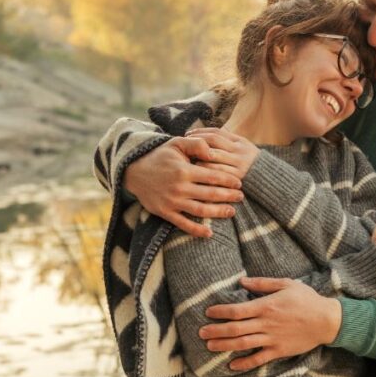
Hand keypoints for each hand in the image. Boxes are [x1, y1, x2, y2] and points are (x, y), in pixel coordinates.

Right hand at [123, 136, 244, 237]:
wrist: (134, 171)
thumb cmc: (159, 156)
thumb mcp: (176, 143)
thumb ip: (196, 144)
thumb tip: (213, 152)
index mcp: (184, 170)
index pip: (213, 176)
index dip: (228, 180)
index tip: (239, 182)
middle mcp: (179, 187)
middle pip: (210, 195)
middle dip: (229, 196)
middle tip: (241, 197)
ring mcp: (172, 202)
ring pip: (201, 210)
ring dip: (219, 212)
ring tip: (231, 211)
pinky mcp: (165, 212)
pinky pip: (183, 224)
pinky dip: (197, 230)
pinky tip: (210, 233)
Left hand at [184, 127, 259, 178]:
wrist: (269, 181)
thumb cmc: (249, 164)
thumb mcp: (242, 149)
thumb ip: (228, 141)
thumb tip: (206, 134)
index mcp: (240, 141)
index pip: (216, 132)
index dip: (200, 132)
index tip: (188, 134)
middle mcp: (239, 151)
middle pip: (212, 141)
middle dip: (196, 142)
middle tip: (184, 146)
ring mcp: (238, 164)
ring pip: (212, 156)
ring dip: (198, 156)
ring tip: (188, 158)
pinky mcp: (236, 178)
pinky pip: (216, 172)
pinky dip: (204, 170)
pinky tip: (196, 172)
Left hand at [200, 277, 341, 370]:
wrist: (327, 320)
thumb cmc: (306, 300)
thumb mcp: (286, 284)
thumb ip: (263, 283)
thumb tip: (242, 281)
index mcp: (266, 306)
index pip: (237, 310)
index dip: (220, 312)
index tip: (208, 312)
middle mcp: (266, 324)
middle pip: (235, 329)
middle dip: (216, 330)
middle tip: (201, 332)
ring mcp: (272, 339)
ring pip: (243, 344)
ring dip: (224, 345)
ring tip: (209, 346)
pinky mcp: (279, 351)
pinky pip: (258, 359)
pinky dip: (244, 363)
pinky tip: (232, 365)